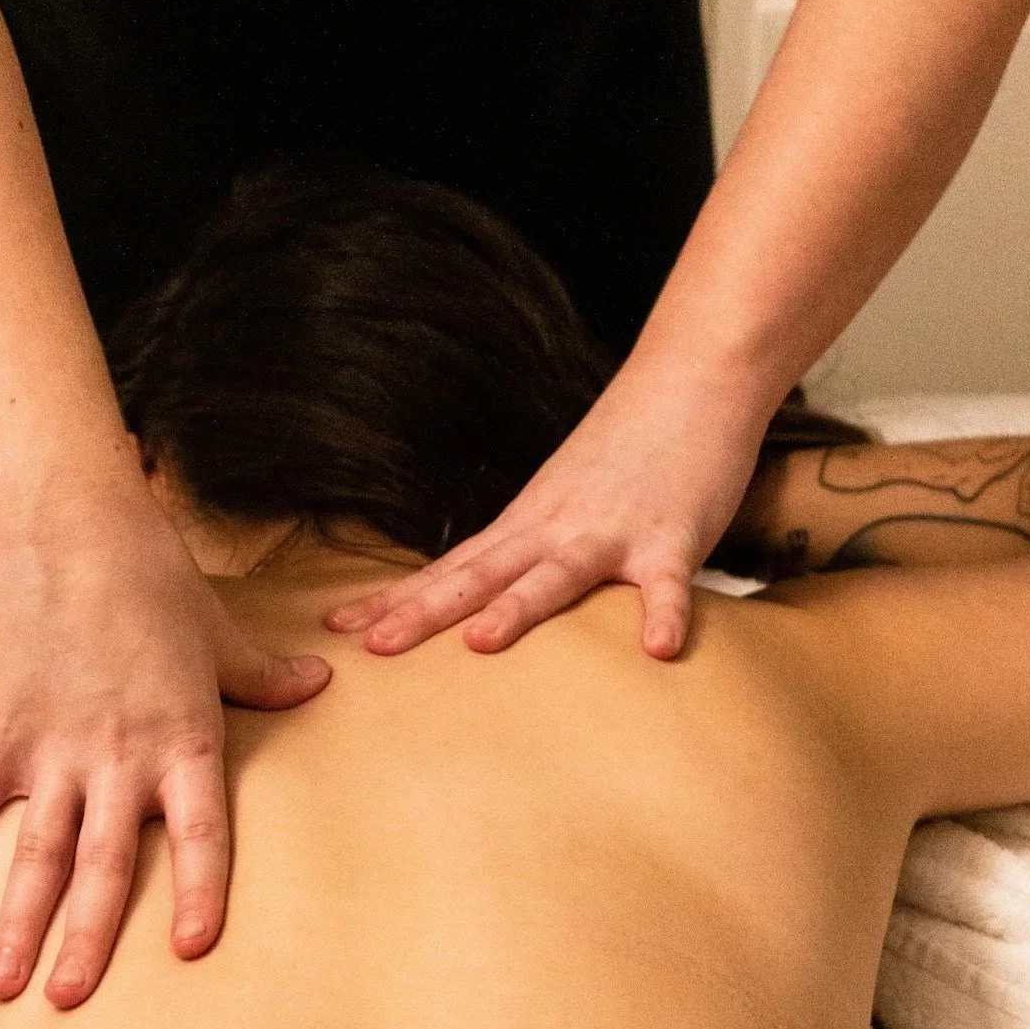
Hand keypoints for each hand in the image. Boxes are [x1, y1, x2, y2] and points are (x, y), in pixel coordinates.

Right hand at [0, 486, 330, 1007]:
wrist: (72, 527)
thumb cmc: (155, 580)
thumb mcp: (222, 634)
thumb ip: (266, 675)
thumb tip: (320, 683)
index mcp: (183, 736)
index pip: (199, 828)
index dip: (197, 888)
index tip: (190, 948)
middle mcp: (118, 755)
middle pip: (104, 860)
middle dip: (88, 935)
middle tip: (70, 1002)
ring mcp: (52, 747)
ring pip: (34, 849)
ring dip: (16, 919)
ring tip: (1, 987)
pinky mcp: (2, 731)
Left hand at [327, 355, 768, 660]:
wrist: (691, 377)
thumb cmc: (626, 449)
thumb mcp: (560, 499)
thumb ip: (527, 548)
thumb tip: (485, 597)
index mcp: (524, 523)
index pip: (447, 569)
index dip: (395, 600)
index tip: (338, 627)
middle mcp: (553, 527)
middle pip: (479, 576)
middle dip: (424, 613)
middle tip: (372, 647)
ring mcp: (610, 531)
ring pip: (556, 575)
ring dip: (519, 608)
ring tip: (480, 645)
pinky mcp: (672, 536)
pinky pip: (667, 583)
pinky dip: (662, 614)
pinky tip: (657, 651)